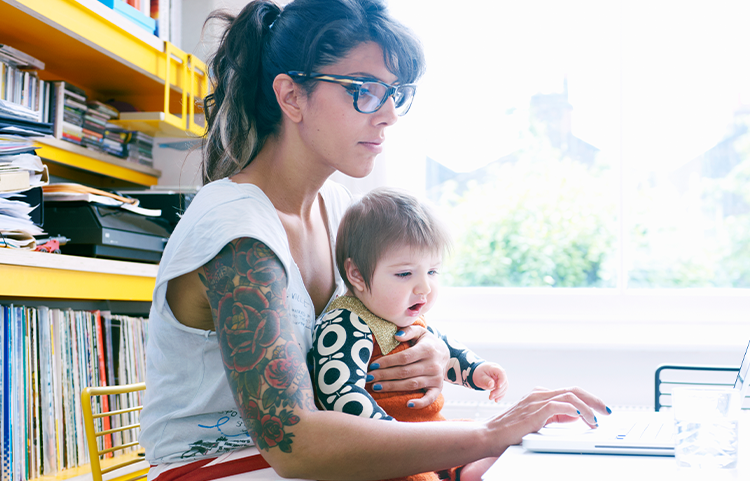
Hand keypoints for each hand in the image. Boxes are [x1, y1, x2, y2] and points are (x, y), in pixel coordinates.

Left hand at [367, 325, 448, 408]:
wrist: (446, 353)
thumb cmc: (427, 342)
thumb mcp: (420, 332)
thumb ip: (408, 331)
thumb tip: (396, 335)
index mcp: (427, 349)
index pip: (404, 357)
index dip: (388, 362)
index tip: (373, 365)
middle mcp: (432, 364)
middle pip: (405, 372)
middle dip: (385, 375)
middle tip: (369, 378)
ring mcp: (436, 378)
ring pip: (412, 384)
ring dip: (393, 387)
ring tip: (376, 387)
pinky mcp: (438, 388)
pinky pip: (430, 398)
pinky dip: (420, 403)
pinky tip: (408, 404)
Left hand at [472, 362, 508, 401]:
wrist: (478, 373)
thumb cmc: (479, 372)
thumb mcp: (480, 376)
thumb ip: (486, 380)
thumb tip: (491, 384)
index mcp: (495, 368)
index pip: (502, 373)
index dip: (502, 380)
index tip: (498, 386)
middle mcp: (500, 373)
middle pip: (504, 382)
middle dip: (498, 391)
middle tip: (491, 396)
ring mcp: (501, 379)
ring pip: (504, 387)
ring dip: (499, 394)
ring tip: (491, 398)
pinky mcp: (500, 384)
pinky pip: (503, 390)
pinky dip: (500, 395)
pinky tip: (496, 400)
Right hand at [486, 386, 609, 453]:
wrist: (489, 435)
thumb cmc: (509, 431)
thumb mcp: (537, 421)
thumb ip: (554, 416)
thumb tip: (574, 415)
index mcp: (540, 395)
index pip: (569, 391)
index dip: (588, 399)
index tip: (600, 409)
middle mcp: (539, 395)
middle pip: (573, 390)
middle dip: (593, 400)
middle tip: (606, 410)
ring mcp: (535, 401)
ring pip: (569, 396)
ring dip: (587, 408)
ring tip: (595, 419)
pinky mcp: (533, 412)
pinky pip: (557, 406)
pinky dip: (572, 409)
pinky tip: (580, 416)